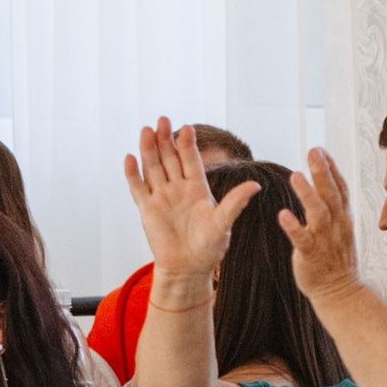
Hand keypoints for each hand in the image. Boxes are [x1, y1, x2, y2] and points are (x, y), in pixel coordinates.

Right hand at [123, 120, 256, 281]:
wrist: (188, 267)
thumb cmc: (210, 247)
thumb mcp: (224, 223)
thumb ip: (235, 203)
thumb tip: (256, 185)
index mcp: (197, 188)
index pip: (191, 160)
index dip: (188, 145)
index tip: (188, 129)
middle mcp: (178, 188)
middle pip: (170, 158)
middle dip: (165, 139)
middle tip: (162, 120)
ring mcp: (161, 197)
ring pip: (153, 168)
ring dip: (148, 150)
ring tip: (146, 130)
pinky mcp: (147, 209)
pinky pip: (138, 188)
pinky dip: (133, 174)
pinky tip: (130, 158)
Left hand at [276, 146, 363, 311]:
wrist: (340, 292)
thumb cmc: (336, 258)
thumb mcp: (340, 227)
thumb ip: (333, 206)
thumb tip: (326, 181)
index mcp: (342, 218)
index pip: (339, 188)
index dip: (331, 168)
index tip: (320, 150)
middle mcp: (336, 225)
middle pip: (331, 195)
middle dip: (322, 172)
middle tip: (313, 151)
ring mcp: (324, 240)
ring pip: (318, 213)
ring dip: (307, 194)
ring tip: (296, 176)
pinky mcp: (311, 255)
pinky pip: (302, 239)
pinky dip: (293, 227)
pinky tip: (283, 214)